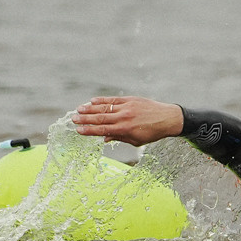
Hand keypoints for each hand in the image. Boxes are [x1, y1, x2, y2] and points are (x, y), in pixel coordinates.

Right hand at [69, 95, 183, 146]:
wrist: (168, 118)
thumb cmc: (152, 133)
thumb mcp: (136, 140)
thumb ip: (119, 138)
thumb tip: (104, 138)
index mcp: (124, 129)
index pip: (102, 130)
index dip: (89, 130)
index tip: (78, 130)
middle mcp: (123, 117)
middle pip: (100, 118)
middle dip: (85, 119)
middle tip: (73, 119)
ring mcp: (126, 107)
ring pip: (104, 107)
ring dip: (90, 108)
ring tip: (79, 109)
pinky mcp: (130, 99)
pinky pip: (113, 99)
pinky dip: (102, 100)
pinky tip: (92, 100)